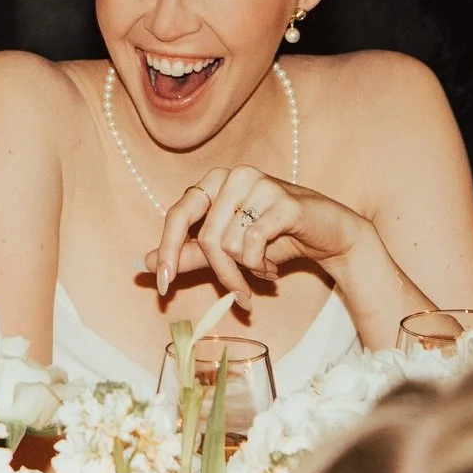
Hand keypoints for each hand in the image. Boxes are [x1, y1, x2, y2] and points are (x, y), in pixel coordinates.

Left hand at [145, 166, 365, 304]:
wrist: (329, 236)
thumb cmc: (277, 239)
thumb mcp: (229, 249)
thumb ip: (189, 254)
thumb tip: (143, 264)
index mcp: (214, 182)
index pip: (178, 215)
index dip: (168, 252)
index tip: (163, 287)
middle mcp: (234, 176)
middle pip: (207, 238)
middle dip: (222, 274)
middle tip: (239, 296)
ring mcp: (261, 184)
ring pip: (231, 244)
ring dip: (247, 271)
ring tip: (263, 269)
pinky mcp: (284, 201)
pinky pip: (254, 244)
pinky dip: (261, 266)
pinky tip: (273, 268)